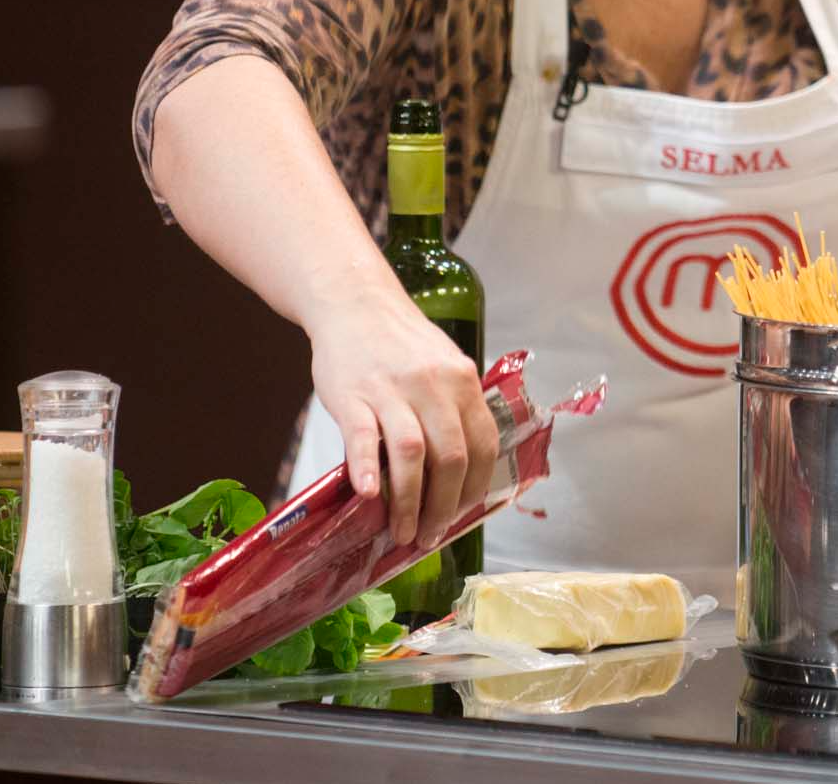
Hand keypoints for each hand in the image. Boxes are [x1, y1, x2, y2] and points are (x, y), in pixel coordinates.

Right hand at [305, 289, 499, 548]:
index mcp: (462, 380)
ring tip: (401, 532)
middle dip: (443, 507)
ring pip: (412, 454)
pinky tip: (369, 495)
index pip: (483, 444)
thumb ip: (454, 406)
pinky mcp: (354, 395)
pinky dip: (369, 468)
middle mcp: (434, 385)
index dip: (474, 487)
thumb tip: (461, 468)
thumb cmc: (399, 341)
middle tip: (429, 536)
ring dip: (409, 502)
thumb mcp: (442, 364)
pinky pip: (364, 437)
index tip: (461, 514)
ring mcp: (392, 390)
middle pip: (451, 457)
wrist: (354, 301)